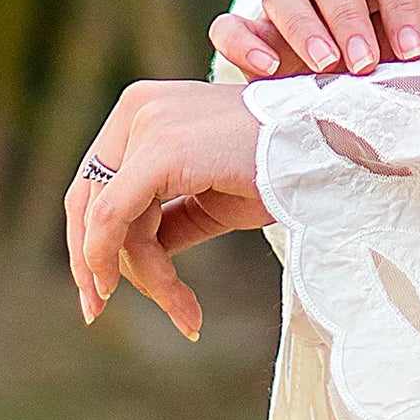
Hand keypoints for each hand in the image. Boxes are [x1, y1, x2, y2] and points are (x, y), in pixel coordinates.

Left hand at [66, 79, 269, 341]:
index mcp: (146, 109)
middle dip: (94, 263)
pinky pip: (115, 220)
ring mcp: (147, 123)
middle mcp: (138, 107)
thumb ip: (162, 219)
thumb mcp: (208, 199)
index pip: (95, 183)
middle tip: (97, 312)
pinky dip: (136, 267)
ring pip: (109, 222)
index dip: (89, 242)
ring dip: (147, 277)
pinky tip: (174, 301)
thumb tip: (120, 262)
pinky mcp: (161, 149)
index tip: (100, 292)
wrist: (333, 149)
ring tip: (187, 311)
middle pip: (86, 201)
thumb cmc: (282, 170)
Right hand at [209, 0, 419, 82]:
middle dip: (350, 18)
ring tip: (325, 67)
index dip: (403, 4)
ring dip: (303, 27)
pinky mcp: (250, 31)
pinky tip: (267, 68)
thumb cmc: (390, 60)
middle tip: (364, 64)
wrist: (343, 89)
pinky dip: (243, 42)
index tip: (413, 53)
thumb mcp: (412, 55)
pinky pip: (231, 25)